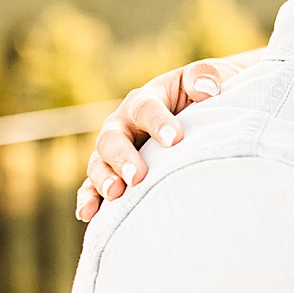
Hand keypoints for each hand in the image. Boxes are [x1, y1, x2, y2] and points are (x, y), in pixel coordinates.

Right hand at [75, 55, 244, 221]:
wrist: (199, 112)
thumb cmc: (202, 96)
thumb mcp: (205, 80)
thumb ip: (204, 78)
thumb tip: (206, 90)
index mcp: (145, 100)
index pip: (146, 108)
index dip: (159, 123)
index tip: (176, 140)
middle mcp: (123, 124)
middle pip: (113, 138)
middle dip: (123, 158)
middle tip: (138, 176)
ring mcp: (115, 150)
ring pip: (99, 163)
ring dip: (104, 179)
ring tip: (116, 194)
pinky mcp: (113, 173)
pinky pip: (94, 186)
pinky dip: (89, 199)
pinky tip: (87, 214)